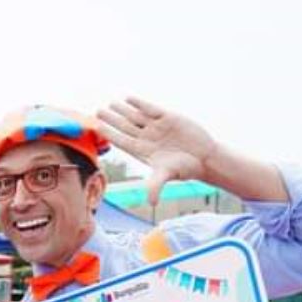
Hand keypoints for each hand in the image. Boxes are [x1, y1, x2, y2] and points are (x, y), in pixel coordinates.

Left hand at [93, 97, 218, 205]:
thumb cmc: (185, 169)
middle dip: (112, 119)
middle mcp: (147, 138)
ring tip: (111, 103)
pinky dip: (140, 104)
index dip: (109, 133)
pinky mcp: (168, 118)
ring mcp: (156, 127)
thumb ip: (156, 186)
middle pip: (125, 127)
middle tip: (98, 111)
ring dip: (123, 110)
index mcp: (142, 151)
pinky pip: (150, 109)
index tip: (97, 126)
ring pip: (135, 117)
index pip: (121, 141)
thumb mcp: (168, 175)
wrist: (205, 158)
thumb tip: (151, 203)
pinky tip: (129, 98)